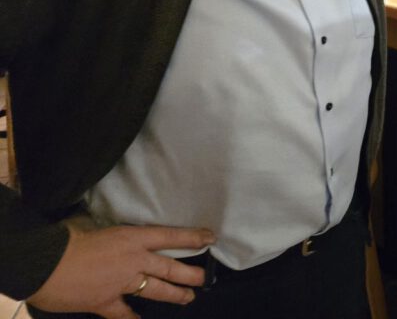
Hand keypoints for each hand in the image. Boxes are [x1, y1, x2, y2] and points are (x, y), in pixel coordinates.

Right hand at [28, 223, 215, 318]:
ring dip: (175, 295)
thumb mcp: (96, 226)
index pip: (170, 236)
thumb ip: (112, 234)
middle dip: (190, 274)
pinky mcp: (105, 303)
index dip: (193, 237)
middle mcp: (134, 260)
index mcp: (133, 237)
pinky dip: (132, 318)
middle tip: (204, 278)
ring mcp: (122, 283)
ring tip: (188, 298)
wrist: (46, 263)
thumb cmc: (68, 239)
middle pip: (170, 268)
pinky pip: (124, 313)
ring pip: (157, 289)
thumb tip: (113, 236)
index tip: (210, 238)